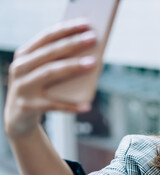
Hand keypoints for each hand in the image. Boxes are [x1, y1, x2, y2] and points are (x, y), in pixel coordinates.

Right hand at [4, 18, 96, 137]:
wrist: (19, 118)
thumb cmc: (40, 88)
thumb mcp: (44, 71)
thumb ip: (59, 61)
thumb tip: (91, 53)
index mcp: (24, 54)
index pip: (47, 37)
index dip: (66, 29)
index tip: (86, 23)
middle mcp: (20, 68)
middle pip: (50, 53)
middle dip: (72, 43)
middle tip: (93, 38)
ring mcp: (22, 87)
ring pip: (50, 73)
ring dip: (72, 67)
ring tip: (93, 63)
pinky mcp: (28, 106)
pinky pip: (54, 105)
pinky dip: (71, 106)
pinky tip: (87, 105)